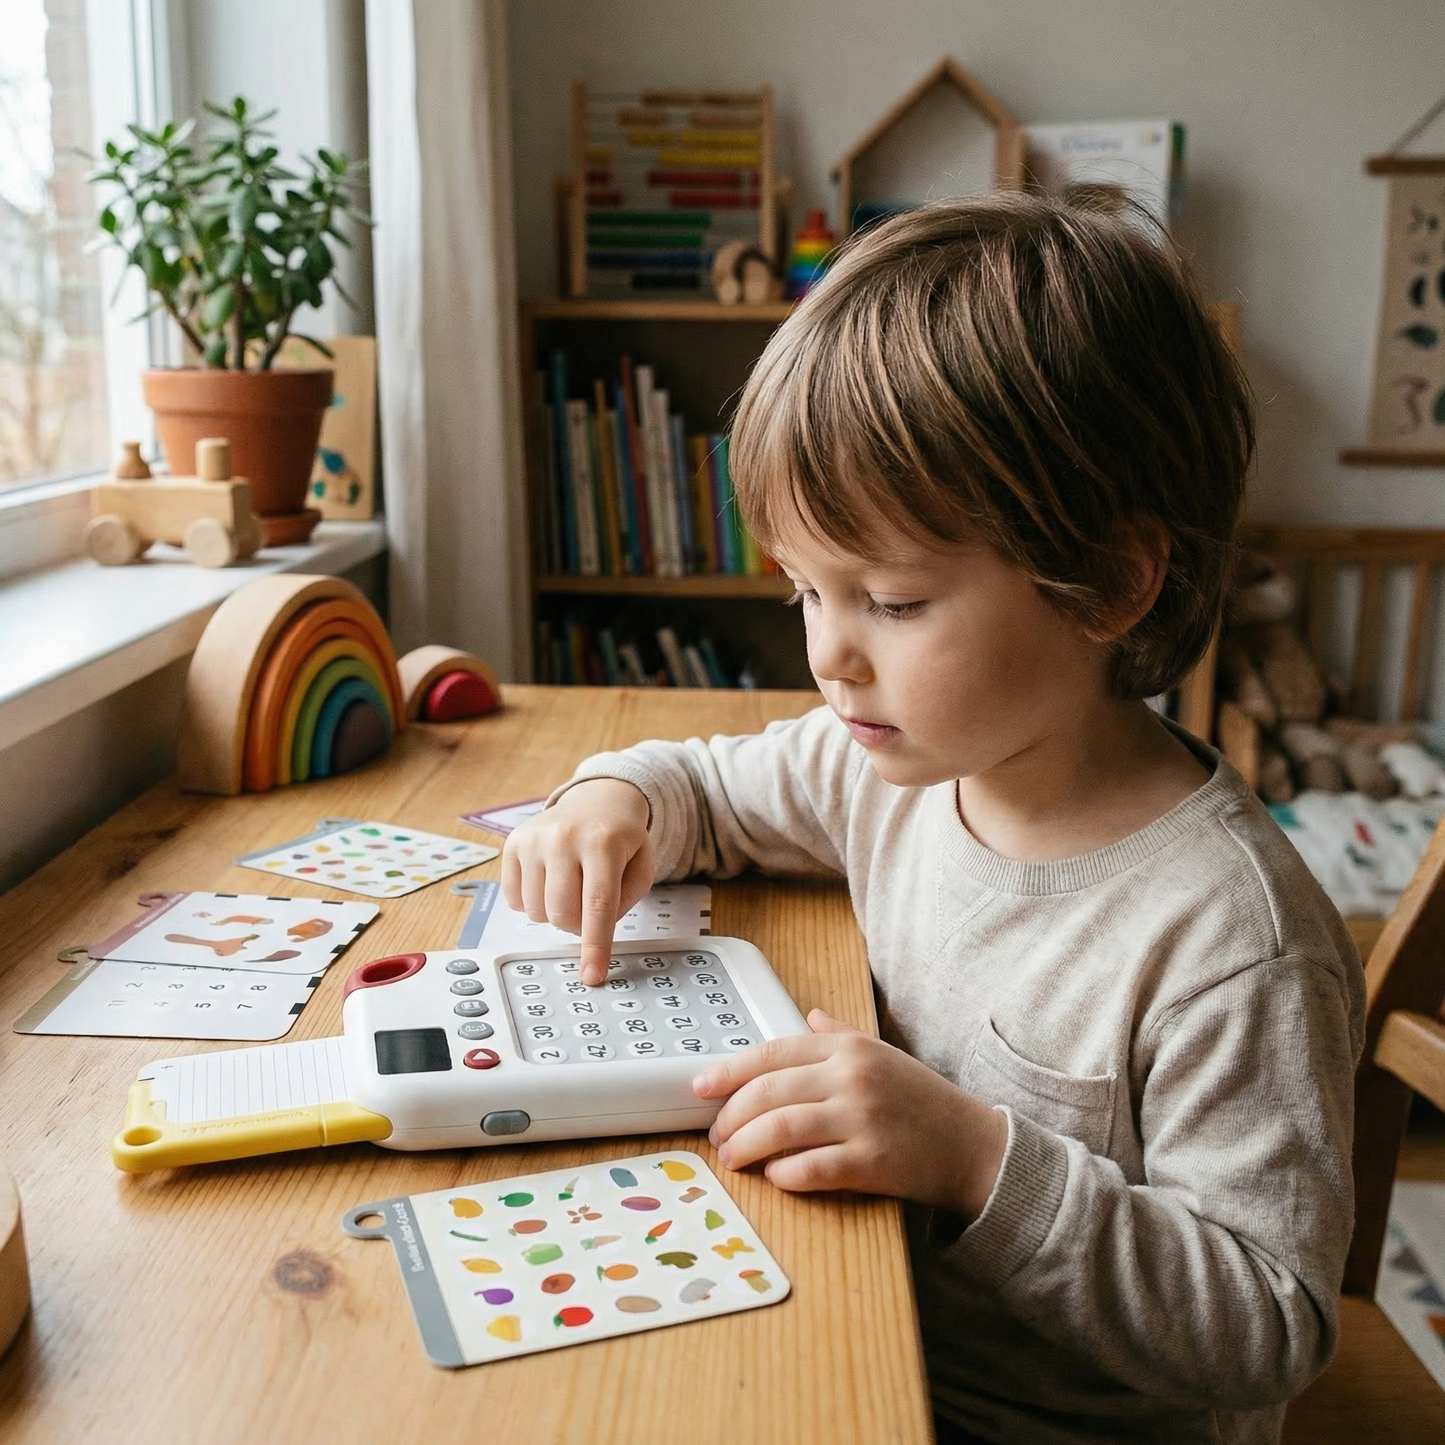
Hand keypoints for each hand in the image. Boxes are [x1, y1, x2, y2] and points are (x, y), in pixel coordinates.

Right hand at [501, 778, 654, 983]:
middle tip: (589, 908)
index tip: (591, 975)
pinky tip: (549, 880)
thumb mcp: (641, 865)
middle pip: (563, 914)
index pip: (598, 904)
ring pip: (536, 912)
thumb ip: (624, 902)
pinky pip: (514, 900)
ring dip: (555, 913)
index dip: (595, 945)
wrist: (596, 801)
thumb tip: (591, 934)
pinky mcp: (513, 844)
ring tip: (570, 887)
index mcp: (603, 842)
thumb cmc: (620, 839)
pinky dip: (533, 902)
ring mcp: (534, 839)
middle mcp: (564, 837)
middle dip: (577, 926)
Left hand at [692, 1010, 1007, 1219]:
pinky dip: (783, 1174)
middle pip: (768, 1092)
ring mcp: (861, 1119)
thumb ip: (841, 1036)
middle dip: (731, 1116)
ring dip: (746, 1147)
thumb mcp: (882, 1055)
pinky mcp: (870, 1162)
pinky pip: (810, 1168)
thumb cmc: (921, 1101)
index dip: (729, 1071)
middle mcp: (851, 1077)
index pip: (773, 1052)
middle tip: (717, 1134)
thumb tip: (810, 1017)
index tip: (701, 1087)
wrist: (972, 1145)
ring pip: (780, 1129)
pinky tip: (775, 1177)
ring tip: (734, 1158)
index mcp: (848, 1048)